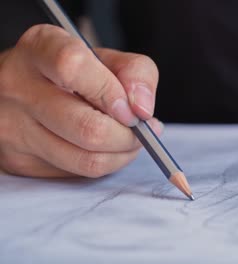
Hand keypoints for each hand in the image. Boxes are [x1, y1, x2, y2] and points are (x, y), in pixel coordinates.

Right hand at [0, 24, 162, 177]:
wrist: (28, 90)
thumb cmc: (75, 73)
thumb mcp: (107, 58)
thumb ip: (135, 72)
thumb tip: (142, 110)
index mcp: (40, 48)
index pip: (73, 67)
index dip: (111, 92)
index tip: (132, 108)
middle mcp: (18, 86)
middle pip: (87, 128)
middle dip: (128, 136)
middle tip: (141, 130)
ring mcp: (13, 127)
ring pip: (86, 159)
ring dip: (122, 154)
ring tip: (129, 140)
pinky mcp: (19, 160)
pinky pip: (78, 173)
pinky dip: (105, 164)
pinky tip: (105, 148)